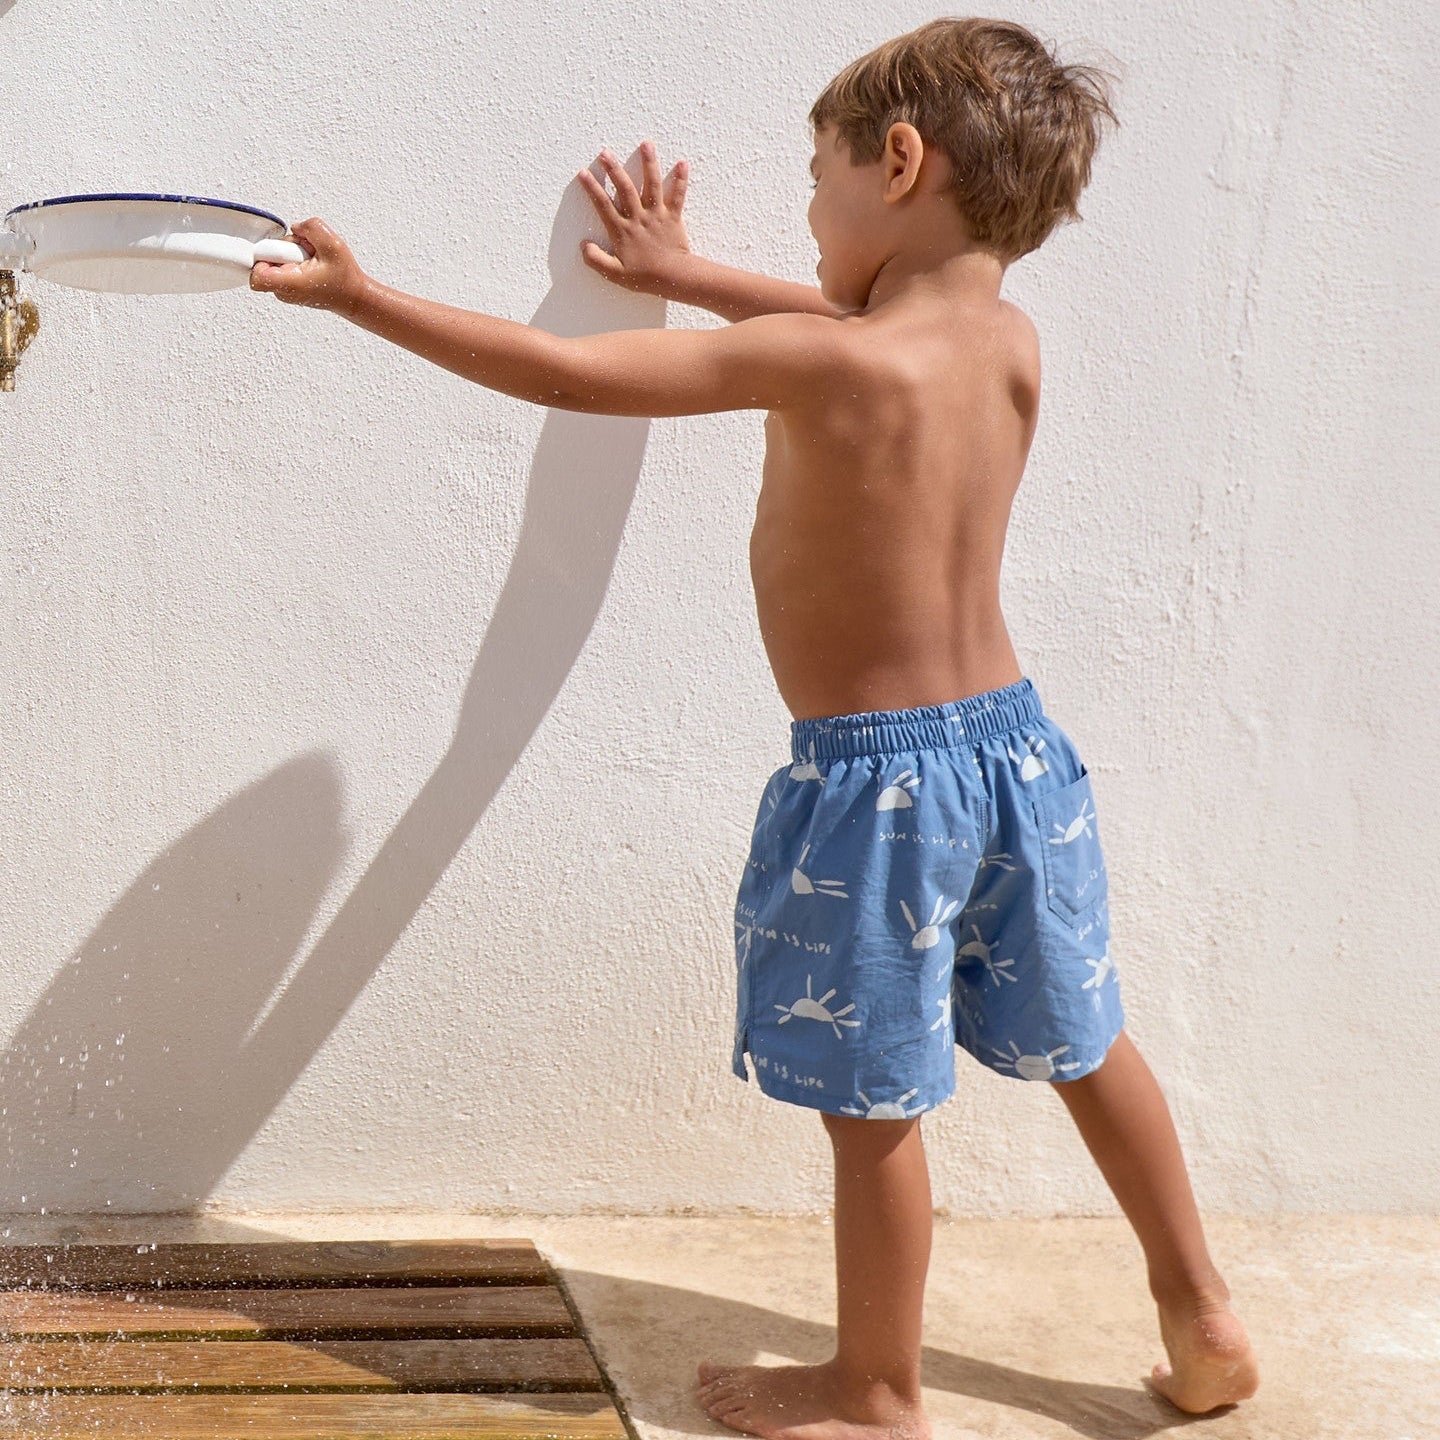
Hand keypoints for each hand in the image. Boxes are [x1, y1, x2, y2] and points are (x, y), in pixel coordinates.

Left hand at [250, 217, 368, 312]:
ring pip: (272, 261)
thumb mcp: (333, 244)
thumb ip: (311, 227)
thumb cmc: (344, 279)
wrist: (353, 297)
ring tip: (311, 259)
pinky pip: (280, 266)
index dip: (262, 256)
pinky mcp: (287, 287)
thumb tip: (295, 227)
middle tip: (305, 252)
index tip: (279, 250)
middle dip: (283, 249)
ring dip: (290, 253)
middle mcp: (284, 291)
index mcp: (291, 283)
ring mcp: (284, 291)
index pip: (256, 274)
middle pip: (264, 260)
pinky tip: (310, 264)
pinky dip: (294, 259)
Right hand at [577, 140, 691, 292]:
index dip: (592, 189)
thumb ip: (596, 260)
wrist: (673, 278)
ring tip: (646, 144)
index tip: (583, 173)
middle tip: (605, 152)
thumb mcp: (614, 274)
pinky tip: (682, 163)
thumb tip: (583, 245)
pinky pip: (677, 196)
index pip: (603, 205)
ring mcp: (656, 215)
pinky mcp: (673, 217)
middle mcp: (638, 218)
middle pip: (625, 189)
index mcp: (622, 230)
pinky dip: (681, 180)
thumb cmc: (644, 277)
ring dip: (649, 163)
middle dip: (614, 169)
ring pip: (651, 185)